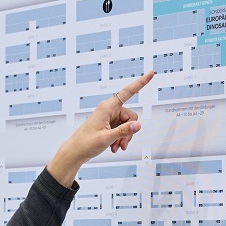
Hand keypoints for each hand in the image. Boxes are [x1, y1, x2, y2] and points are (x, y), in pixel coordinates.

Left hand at [46, 71, 153, 186]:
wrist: (75, 152)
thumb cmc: (85, 143)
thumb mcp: (106, 138)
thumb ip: (124, 131)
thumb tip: (138, 125)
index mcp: (107, 107)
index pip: (128, 92)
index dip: (140, 82)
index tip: (150, 74)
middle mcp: (109, 110)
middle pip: (131, 116)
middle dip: (129, 131)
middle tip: (122, 143)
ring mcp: (109, 117)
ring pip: (127, 124)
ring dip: (124, 137)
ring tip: (115, 146)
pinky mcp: (109, 124)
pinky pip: (122, 129)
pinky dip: (120, 138)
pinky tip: (114, 146)